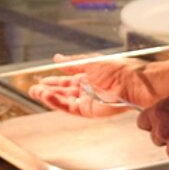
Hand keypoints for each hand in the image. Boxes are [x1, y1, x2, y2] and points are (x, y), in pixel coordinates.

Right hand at [28, 54, 158, 116]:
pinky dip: (58, 103)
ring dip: (49, 97)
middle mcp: (87, 90)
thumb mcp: (91, 62)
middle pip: (63, 92)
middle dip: (48, 90)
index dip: (54, 80)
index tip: (41, 79)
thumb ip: (72, 63)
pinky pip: (70, 108)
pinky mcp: (90, 111)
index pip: (67, 80)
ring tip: (36, 92)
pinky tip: (48, 97)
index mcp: (89, 78)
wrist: (135, 82)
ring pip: (64, 101)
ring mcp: (88, 101)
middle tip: (33, 88)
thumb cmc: (120, 69)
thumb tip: (57, 58)